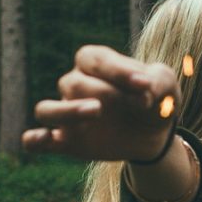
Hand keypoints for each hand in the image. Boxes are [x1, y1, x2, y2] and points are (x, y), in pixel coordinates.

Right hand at [22, 45, 180, 160]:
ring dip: (67, 111)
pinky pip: (37, 140)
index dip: (118, 71)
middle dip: (108, 94)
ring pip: (47, 109)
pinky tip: (40, 139)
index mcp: (95, 63)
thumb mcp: (166, 84)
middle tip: (139, 106)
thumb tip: (143, 91)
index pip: (94, 59)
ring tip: (95, 112)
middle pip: (75, 84)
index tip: (146, 86)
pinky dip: (35, 140)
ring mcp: (67, 113)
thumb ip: (157, 80)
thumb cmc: (155, 99)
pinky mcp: (65, 141)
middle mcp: (75, 84)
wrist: (154, 134)